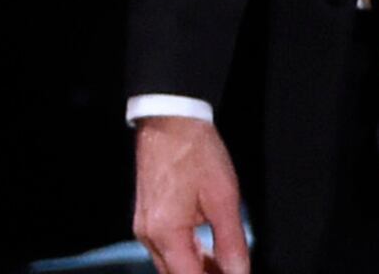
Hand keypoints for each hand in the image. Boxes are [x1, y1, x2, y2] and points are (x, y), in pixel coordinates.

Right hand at [131, 114, 249, 273]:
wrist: (168, 120)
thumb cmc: (195, 153)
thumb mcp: (223, 199)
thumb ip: (232, 244)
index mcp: (166, 232)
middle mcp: (148, 234)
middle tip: (234, 273)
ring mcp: (144, 225)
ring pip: (170, 266)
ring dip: (197, 271)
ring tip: (227, 269)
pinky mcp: (146, 216)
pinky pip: (165, 250)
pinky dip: (187, 258)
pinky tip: (209, 255)